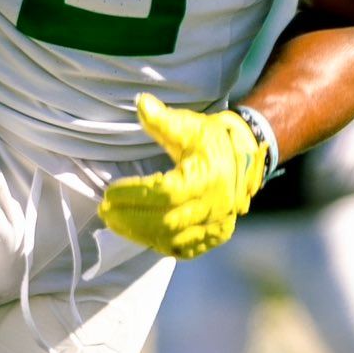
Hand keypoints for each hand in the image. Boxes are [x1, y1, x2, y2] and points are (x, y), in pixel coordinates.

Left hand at [99, 93, 266, 259]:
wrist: (248, 157)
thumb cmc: (214, 139)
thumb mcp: (190, 126)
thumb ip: (162, 120)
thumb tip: (140, 102)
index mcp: (209, 178)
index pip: (164, 193)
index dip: (134, 195)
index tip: (110, 192)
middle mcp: (216, 206)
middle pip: (166, 222)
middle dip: (131, 219)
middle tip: (105, 212)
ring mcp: (218, 224)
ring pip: (173, 240)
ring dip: (140, 235)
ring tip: (116, 223)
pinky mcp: (217, 235)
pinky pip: (185, 250)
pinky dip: (161, 245)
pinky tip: (141, 236)